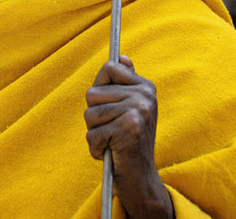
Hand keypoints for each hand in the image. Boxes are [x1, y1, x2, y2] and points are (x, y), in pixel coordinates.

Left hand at [84, 55, 173, 218]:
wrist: (142, 179)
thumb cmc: (129, 142)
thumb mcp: (130, 108)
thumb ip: (125, 82)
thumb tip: (121, 56)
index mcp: (146, 87)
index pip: (109, 67)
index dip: (101, 87)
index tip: (111, 105)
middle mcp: (145, 96)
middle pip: (93, 92)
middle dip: (95, 115)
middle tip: (113, 130)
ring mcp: (138, 111)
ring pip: (89, 114)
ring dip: (94, 133)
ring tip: (112, 142)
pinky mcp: (128, 130)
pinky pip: (92, 134)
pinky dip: (96, 148)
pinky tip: (111, 153)